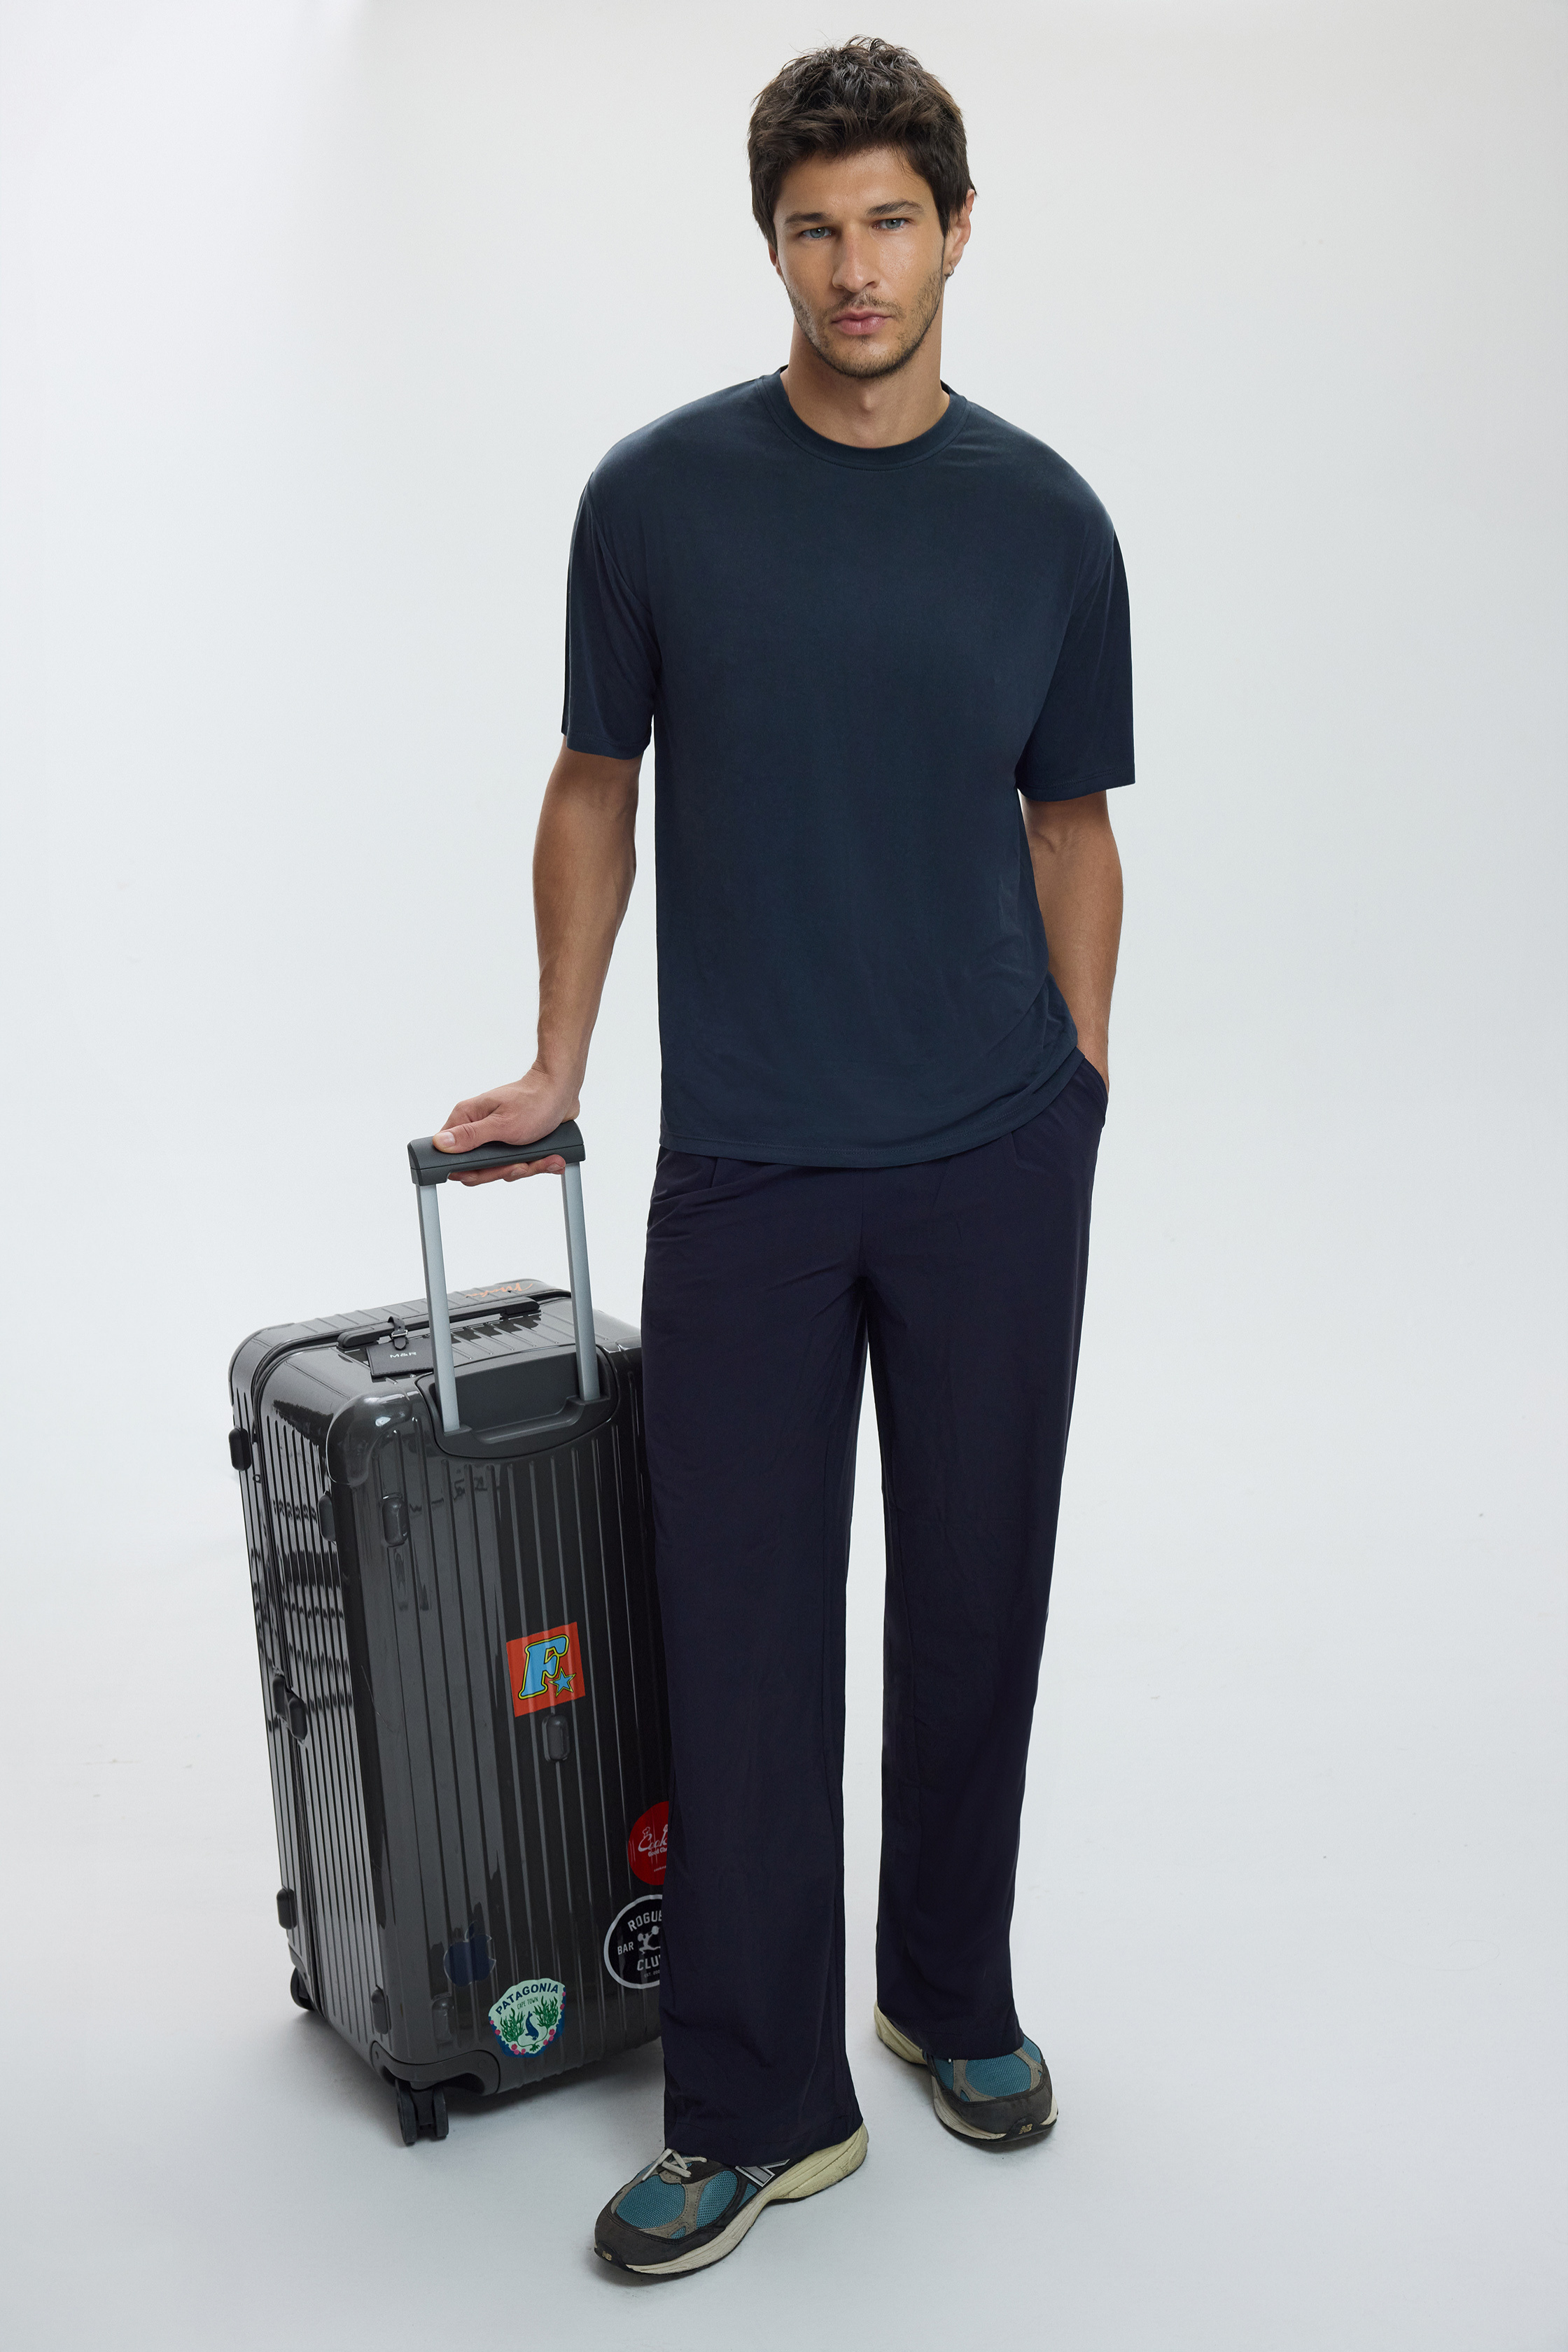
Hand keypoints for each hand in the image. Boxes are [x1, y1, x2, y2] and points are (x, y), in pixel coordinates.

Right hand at [432, 1069, 580, 1185]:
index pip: (450, 1154)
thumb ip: (470, 1136)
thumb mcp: (501, 1124)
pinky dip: (536, 1164)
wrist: (562, 1091)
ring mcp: (497, 1138)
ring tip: (543, 1158)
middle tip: (520, 1163)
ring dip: (526, 1167)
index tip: (485, 1171)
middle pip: (478, 1167)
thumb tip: (440, 1144)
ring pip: (501, 1169)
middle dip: (504, 1170)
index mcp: (467, 1119)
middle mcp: (479, 1129)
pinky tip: (549, 1158)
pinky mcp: (513, 1145)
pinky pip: (518, 1164)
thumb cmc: (534, 1100)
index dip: (465, 1169)